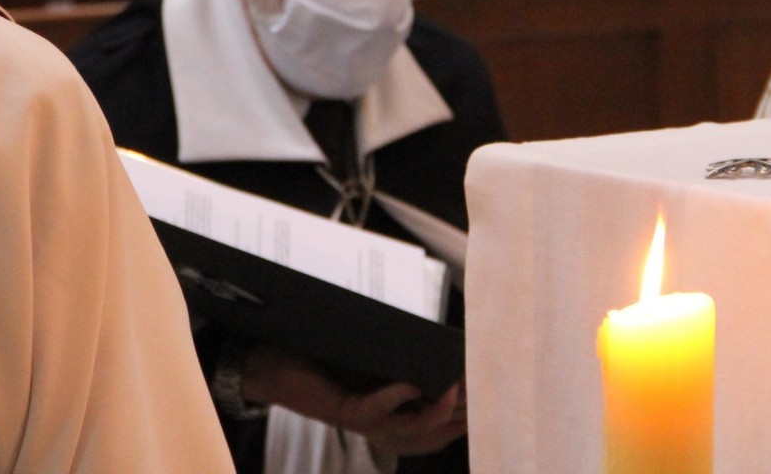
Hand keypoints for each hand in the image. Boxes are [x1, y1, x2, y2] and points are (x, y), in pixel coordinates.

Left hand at [243, 346, 466, 456]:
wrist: (276, 366)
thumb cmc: (326, 357)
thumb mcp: (372, 355)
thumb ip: (402, 353)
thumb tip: (442, 336)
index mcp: (396, 415)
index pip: (441, 428)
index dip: (468, 417)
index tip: (494, 395)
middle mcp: (384, 426)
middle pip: (434, 433)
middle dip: (462, 416)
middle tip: (485, 391)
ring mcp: (365, 421)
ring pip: (410, 430)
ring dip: (436, 412)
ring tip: (456, 390)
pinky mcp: (345, 411)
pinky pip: (375, 410)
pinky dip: (396, 398)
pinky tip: (412, 384)